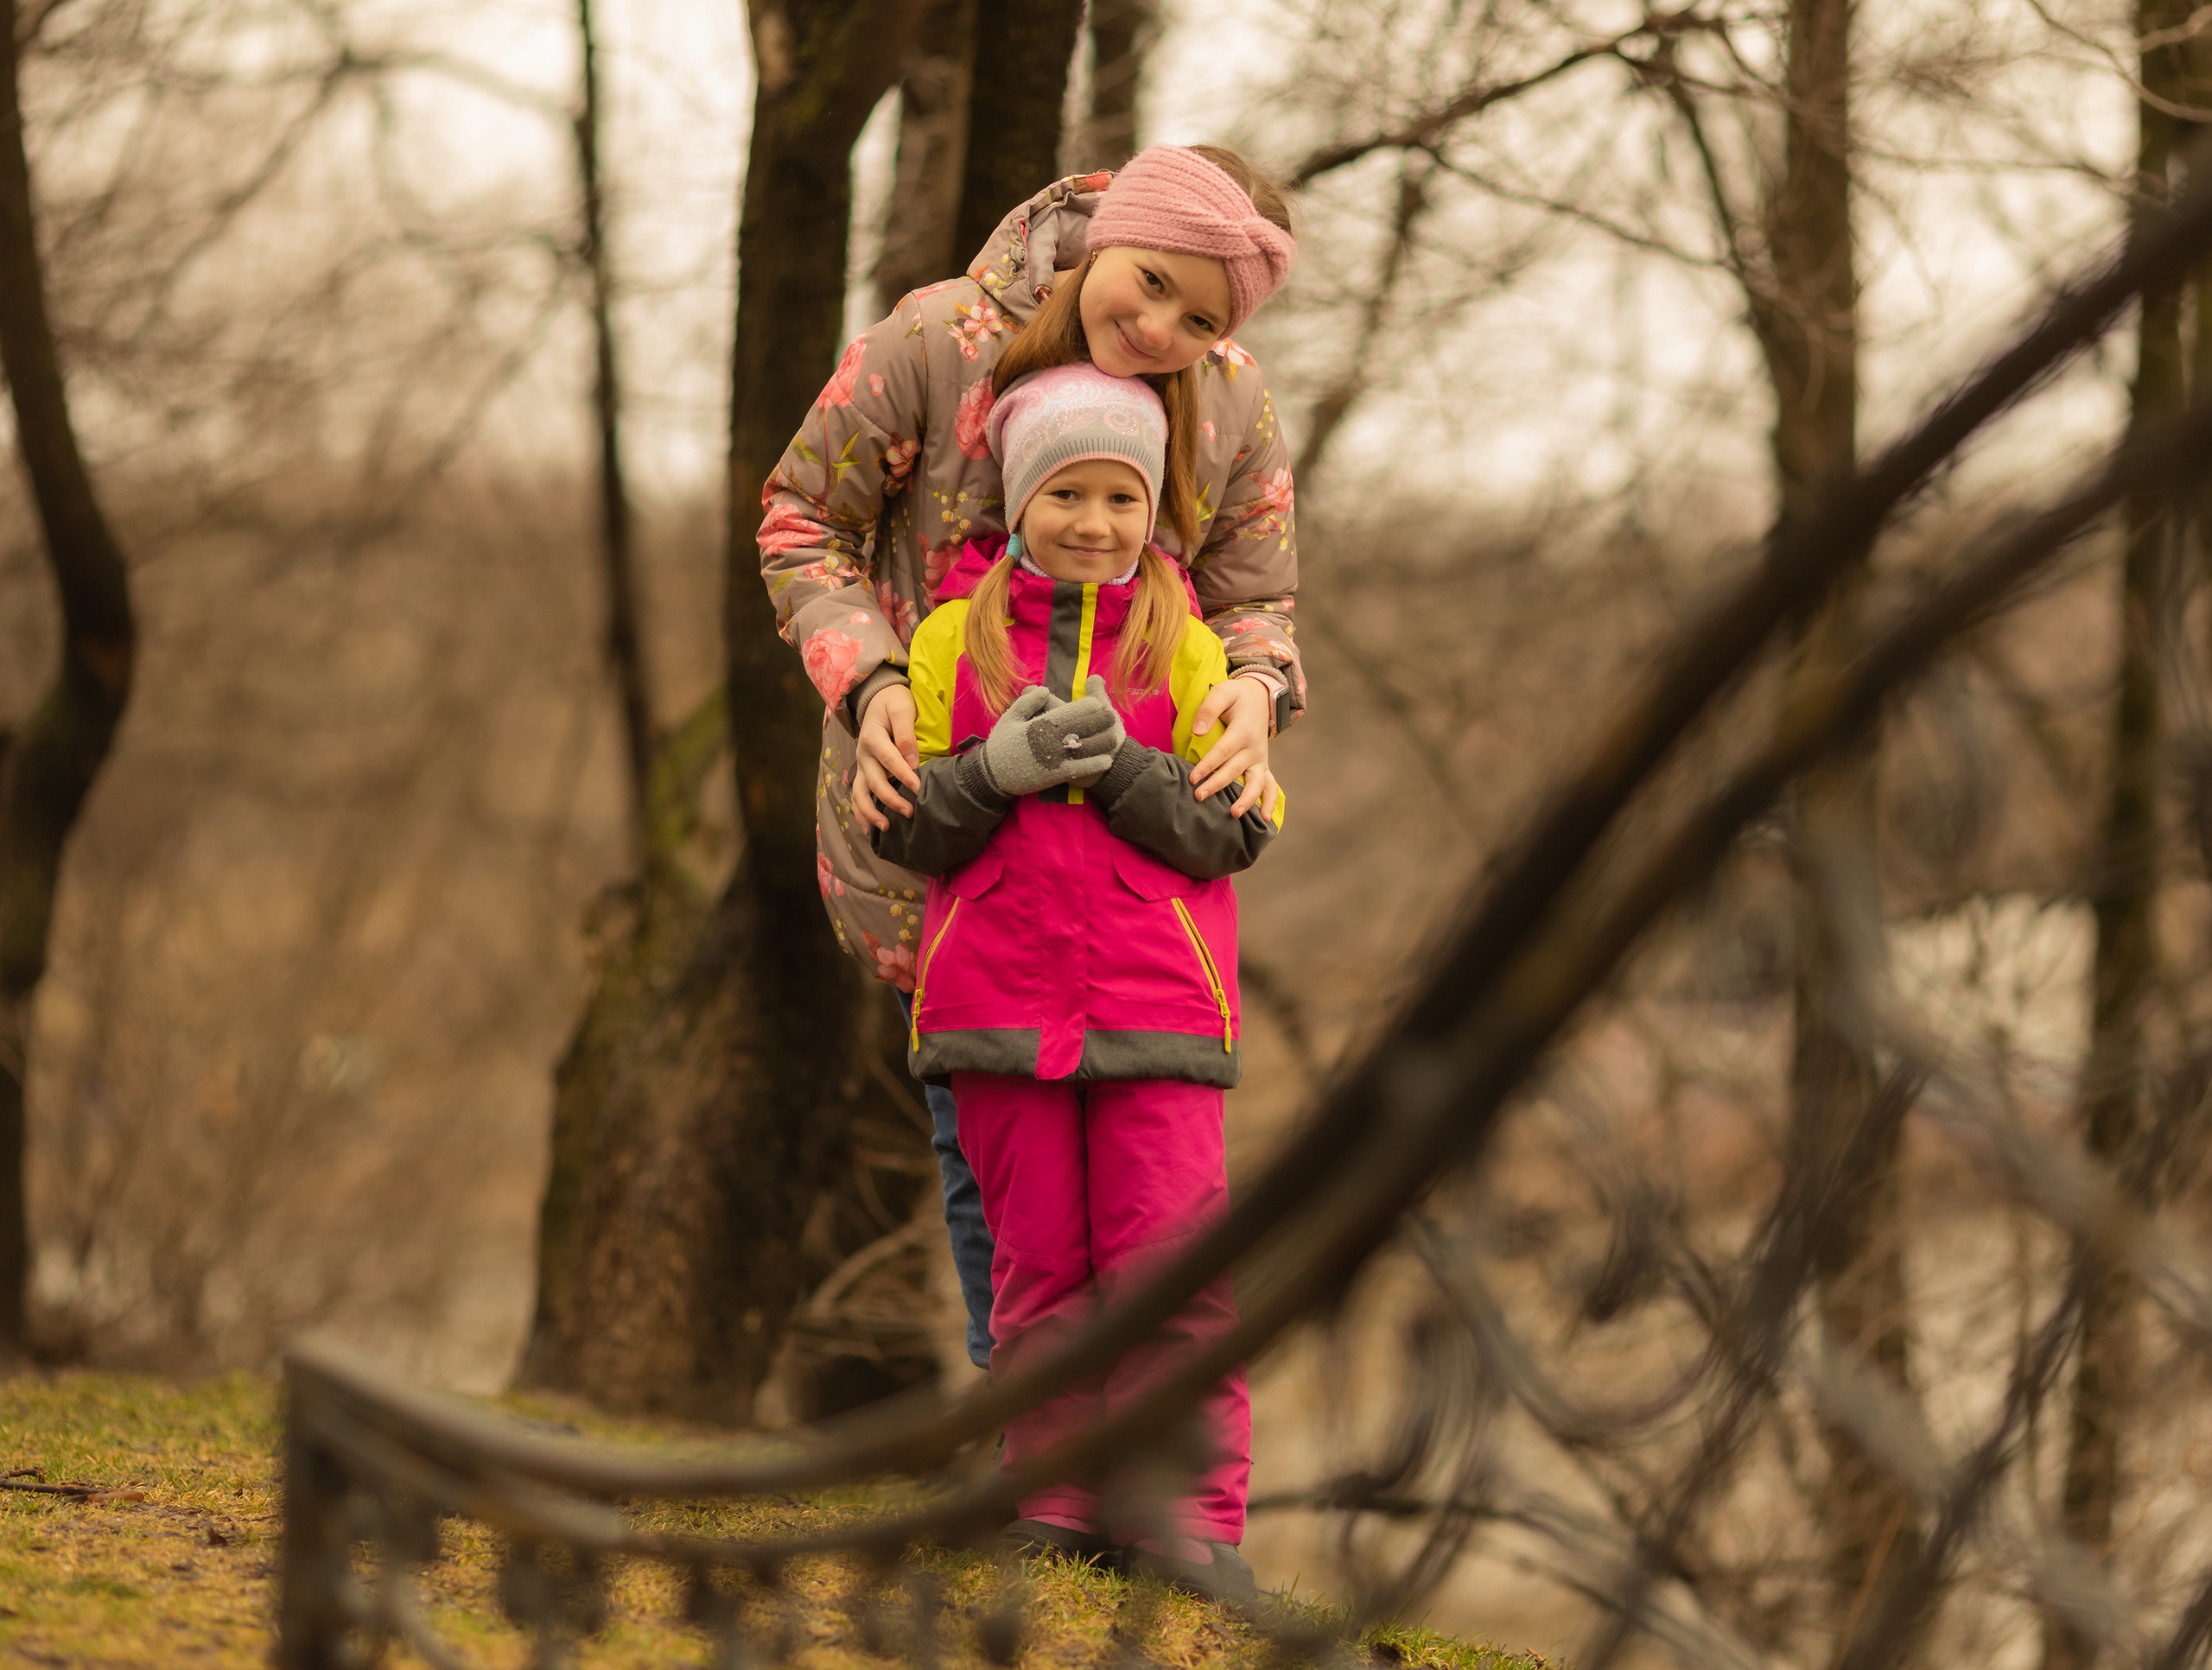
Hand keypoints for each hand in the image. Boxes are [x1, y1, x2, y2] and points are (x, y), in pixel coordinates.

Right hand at [852, 682, 920, 832]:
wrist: (877, 698)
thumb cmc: (894, 702)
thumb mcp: (902, 708)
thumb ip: (907, 734)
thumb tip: (912, 762)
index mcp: (873, 737)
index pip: (889, 760)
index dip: (904, 776)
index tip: (919, 790)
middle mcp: (863, 754)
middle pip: (874, 782)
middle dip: (890, 800)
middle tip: (910, 812)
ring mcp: (861, 765)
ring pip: (859, 794)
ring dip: (870, 813)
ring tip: (886, 828)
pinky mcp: (863, 773)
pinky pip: (858, 796)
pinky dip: (862, 814)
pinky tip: (871, 831)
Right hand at [978, 685, 1121, 797]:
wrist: (991, 776)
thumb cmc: (999, 745)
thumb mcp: (1008, 718)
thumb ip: (1026, 702)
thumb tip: (1045, 689)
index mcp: (1038, 725)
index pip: (1067, 712)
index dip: (1085, 707)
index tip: (1097, 704)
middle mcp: (1048, 740)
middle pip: (1080, 728)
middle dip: (1098, 722)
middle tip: (1112, 716)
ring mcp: (1052, 759)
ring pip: (1083, 748)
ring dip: (1101, 742)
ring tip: (1115, 737)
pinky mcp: (1054, 776)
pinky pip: (1078, 769)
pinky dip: (1093, 765)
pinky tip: (1106, 761)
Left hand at [1189, 675, 1275, 817]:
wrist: (1259, 698)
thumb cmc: (1236, 697)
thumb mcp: (1223, 692)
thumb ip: (1209, 709)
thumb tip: (1198, 732)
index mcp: (1243, 730)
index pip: (1223, 751)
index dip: (1207, 766)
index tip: (1192, 778)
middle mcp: (1254, 747)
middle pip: (1235, 770)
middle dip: (1217, 785)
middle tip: (1199, 796)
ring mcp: (1260, 759)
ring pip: (1256, 783)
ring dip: (1246, 799)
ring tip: (1234, 814)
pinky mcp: (1262, 766)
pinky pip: (1270, 786)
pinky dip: (1270, 803)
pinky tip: (1265, 820)